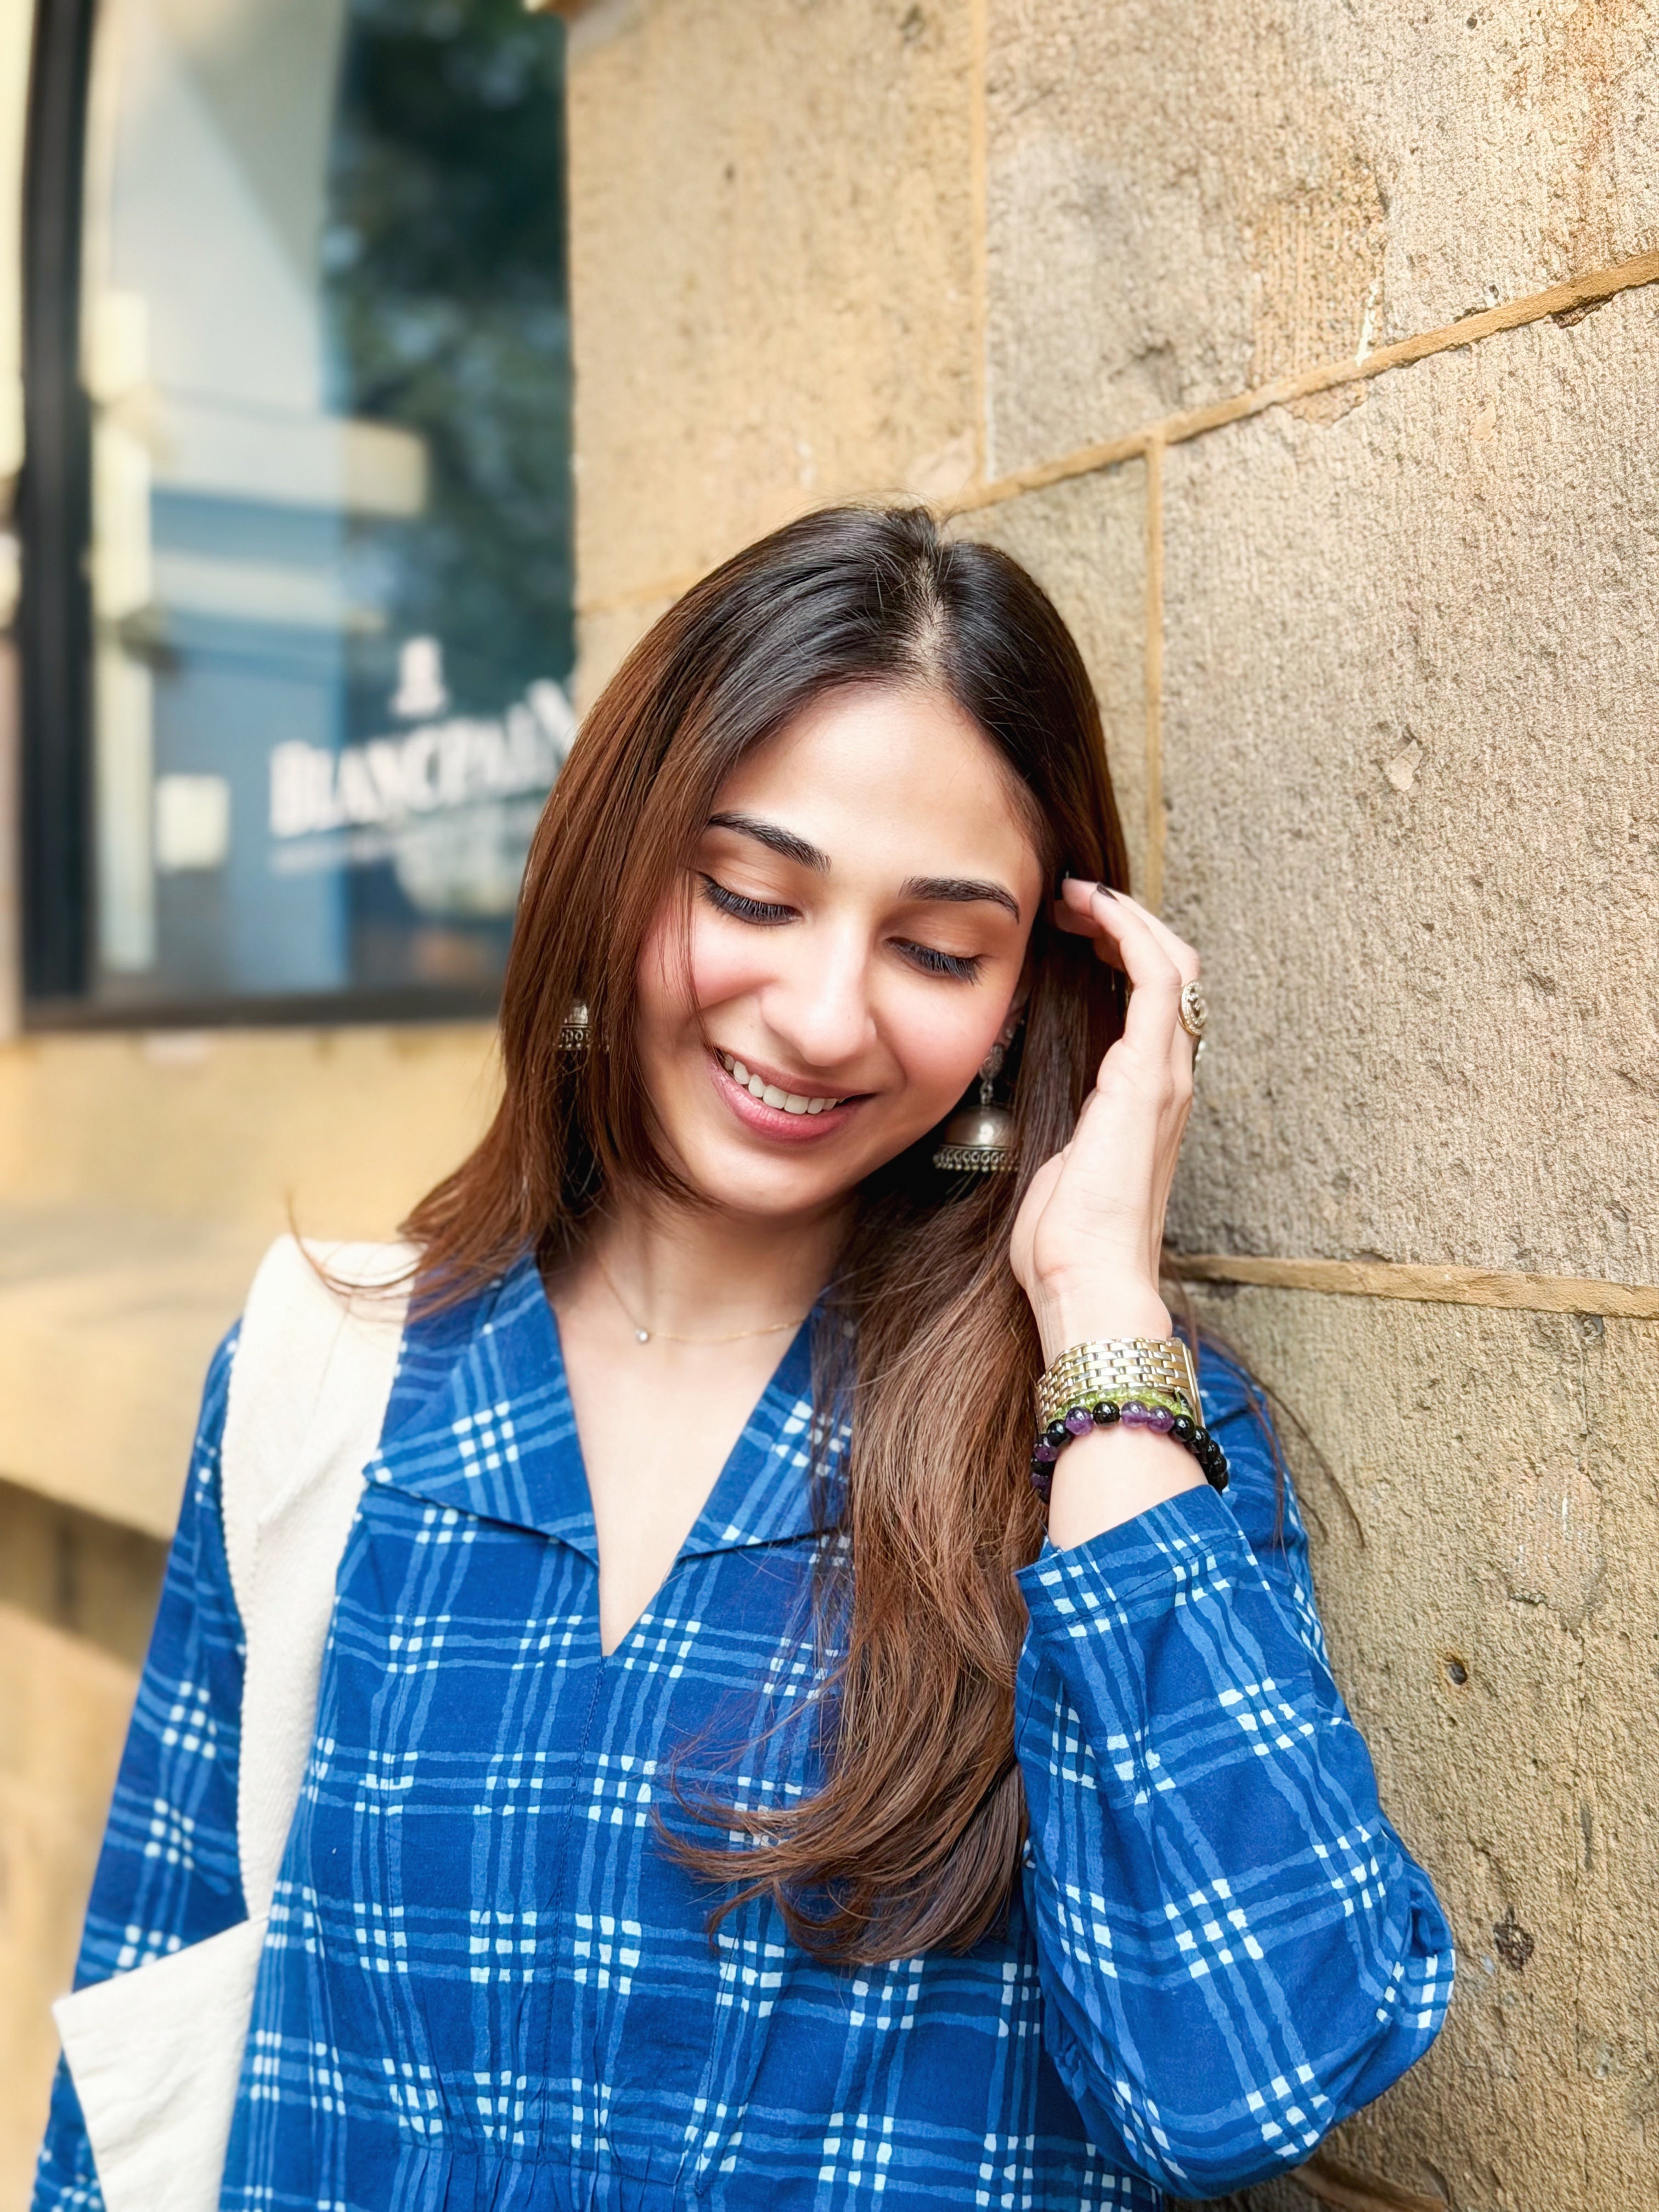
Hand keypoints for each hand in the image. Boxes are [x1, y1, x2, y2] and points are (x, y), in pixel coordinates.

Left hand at [1010, 880, 1200, 1359]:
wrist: (1087, 1284)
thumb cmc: (1065, 1246)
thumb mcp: (1054, 1166)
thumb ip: (1061, 1129)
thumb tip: (1032, 1111)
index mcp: (1145, 1101)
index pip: (1154, 1003)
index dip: (1121, 951)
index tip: (1072, 926)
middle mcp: (1168, 1082)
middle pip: (1174, 972)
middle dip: (1127, 925)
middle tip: (1072, 902)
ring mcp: (1165, 1078)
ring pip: (1173, 965)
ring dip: (1127, 919)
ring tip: (1079, 897)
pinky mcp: (1149, 1078)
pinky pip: (1159, 981)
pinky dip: (1130, 933)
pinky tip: (1092, 913)